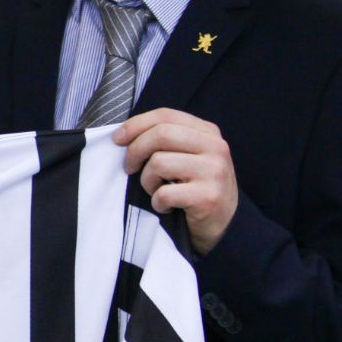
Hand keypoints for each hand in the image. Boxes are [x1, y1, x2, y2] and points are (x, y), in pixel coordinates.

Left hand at [115, 108, 237, 254]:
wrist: (224, 225)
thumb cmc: (195, 188)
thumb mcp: (188, 156)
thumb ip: (166, 140)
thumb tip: (124, 134)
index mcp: (208, 132)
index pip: (166, 116)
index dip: (136, 124)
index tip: (118, 139)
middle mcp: (215, 147)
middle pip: (161, 134)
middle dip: (135, 151)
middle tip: (129, 168)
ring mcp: (214, 172)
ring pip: (158, 163)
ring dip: (147, 181)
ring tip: (156, 191)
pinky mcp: (208, 197)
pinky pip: (164, 193)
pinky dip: (158, 203)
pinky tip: (166, 207)